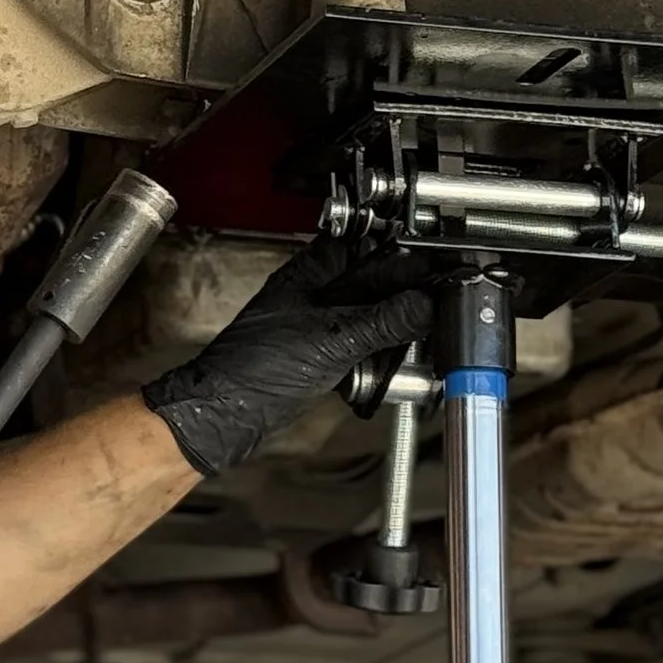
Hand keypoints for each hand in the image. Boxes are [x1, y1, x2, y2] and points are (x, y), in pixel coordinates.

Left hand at [142, 261, 433, 476]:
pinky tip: (394, 361)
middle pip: (374, 280)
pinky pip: (360, 345)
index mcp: (311, 272)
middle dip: (405, 292)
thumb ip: (384, 320)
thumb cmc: (253, 369)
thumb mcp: (333, 339)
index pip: (368, 245)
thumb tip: (426, 304)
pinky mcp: (318, 355)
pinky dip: (379, 352)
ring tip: (425, 329)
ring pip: (369, 314)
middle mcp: (314, 293)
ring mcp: (316, 325)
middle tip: (439, 301)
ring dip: (395, 324)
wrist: (224, 416)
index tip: (438, 264)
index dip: (403, 252)